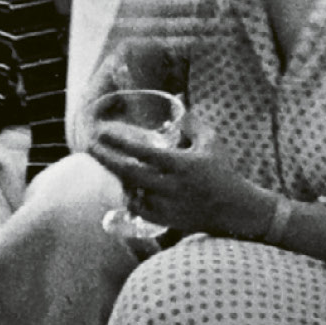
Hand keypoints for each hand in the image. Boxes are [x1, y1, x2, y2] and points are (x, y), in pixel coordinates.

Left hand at [88, 126, 275, 241]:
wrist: (235, 210)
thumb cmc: (222, 171)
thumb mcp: (211, 141)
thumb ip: (192, 123)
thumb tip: (178, 104)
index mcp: (181, 165)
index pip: (144, 152)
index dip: (120, 142)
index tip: (102, 133)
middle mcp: (171, 186)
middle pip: (128, 173)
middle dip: (106, 159)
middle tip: (91, 147)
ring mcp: (167, 205)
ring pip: (131, 191)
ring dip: (120, 178)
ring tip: (114, 164)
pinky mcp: (165, 219)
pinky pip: (138, 208)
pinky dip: (130, 196)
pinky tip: (129, 187)